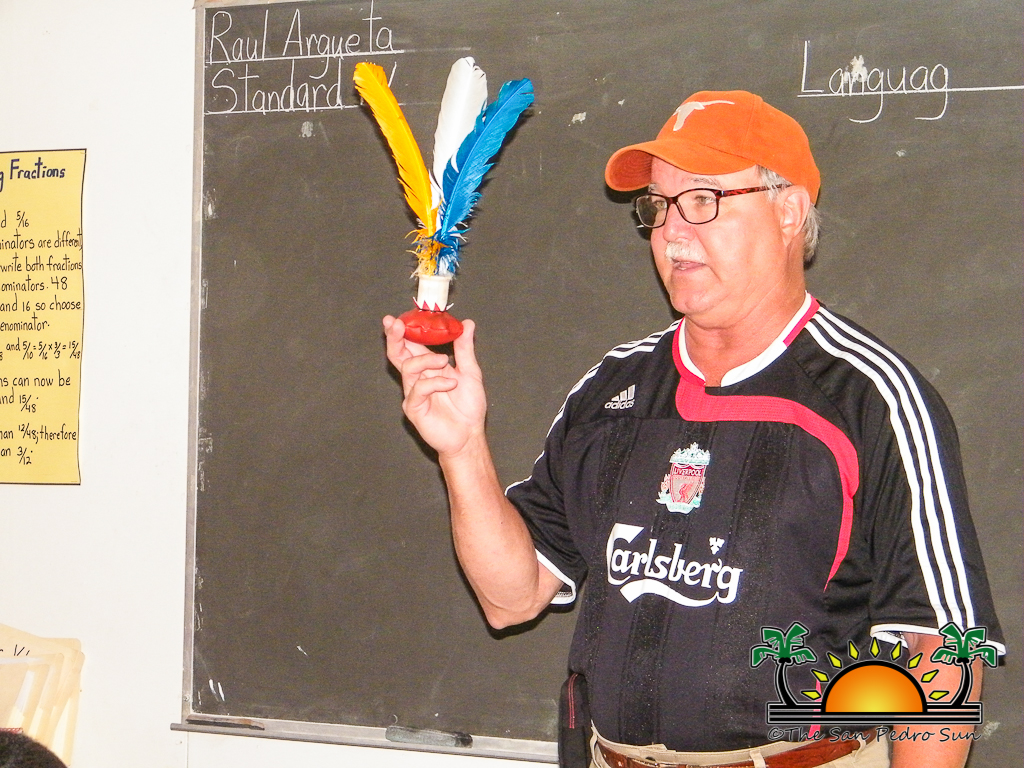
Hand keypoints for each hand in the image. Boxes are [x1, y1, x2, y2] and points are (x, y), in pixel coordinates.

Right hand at [383, 315, 487, 457]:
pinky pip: (418, 388)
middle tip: (395, 324)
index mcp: (428, 368)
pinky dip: (436, 382)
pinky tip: (452, 384)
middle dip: (394, 337)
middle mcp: (417, 379)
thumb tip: (467, 323)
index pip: (410, 346)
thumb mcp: (470, 372)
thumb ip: (464, 349)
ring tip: (444, 362)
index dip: (403, 332)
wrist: (470, 434)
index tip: (398, 318)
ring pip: (409, 366)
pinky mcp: (414, 408)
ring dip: (427, 360)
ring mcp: (413, 393)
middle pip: (398, 354)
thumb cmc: (468, 407)